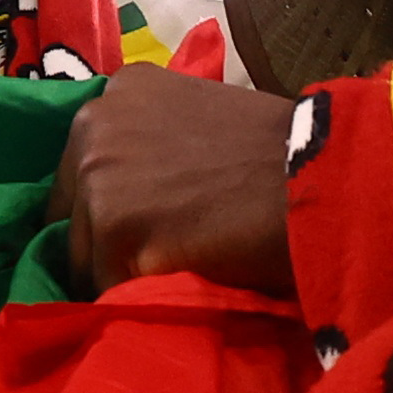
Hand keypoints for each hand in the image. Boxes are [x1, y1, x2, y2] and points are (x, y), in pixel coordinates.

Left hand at [52, 66, 293, 292]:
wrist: (321, 177)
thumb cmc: (278, 152)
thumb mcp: (198, 119)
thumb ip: (150, 144)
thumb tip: (131, 193)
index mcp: (115, 95)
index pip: (79, 171)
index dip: (106, 209)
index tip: (141, 229)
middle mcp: (94, 126)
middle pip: (71, 215)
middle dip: (105, 243)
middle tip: (159, 257)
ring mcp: (99, 179)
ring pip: (84, 257)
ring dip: (122, 274)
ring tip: (175, 273)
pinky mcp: (115, 231)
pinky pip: (107, 288)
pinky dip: (137, 297)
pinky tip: (178, 286)